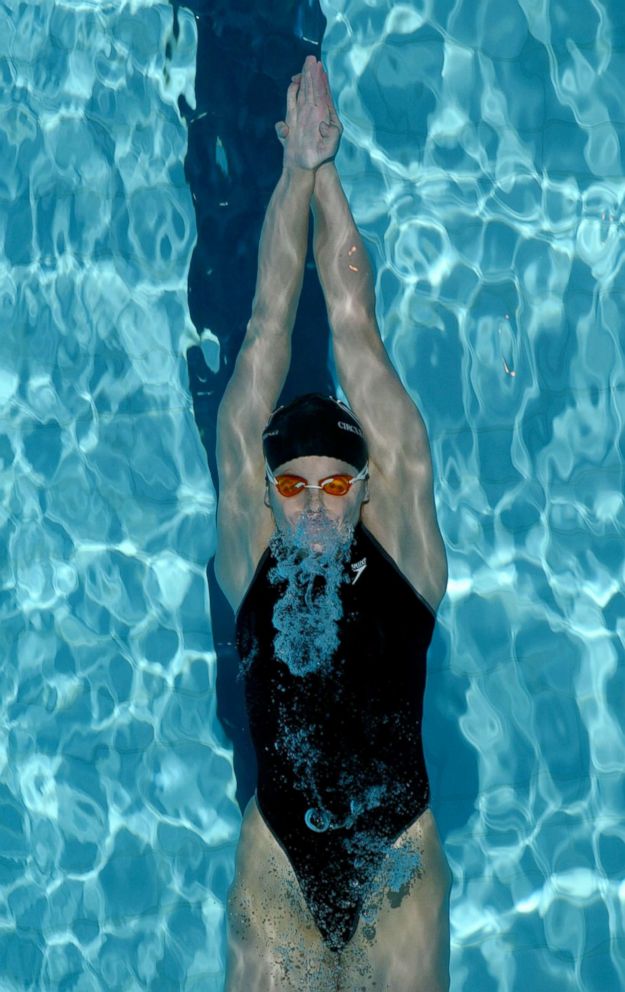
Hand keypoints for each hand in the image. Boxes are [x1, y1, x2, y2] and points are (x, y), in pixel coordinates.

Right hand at [274, 55, 342, 170]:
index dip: (321, 79)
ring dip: (304, 78)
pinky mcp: (293, 119)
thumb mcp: (331, 146)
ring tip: (305, 65)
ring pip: (303, 92)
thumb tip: (323, 123)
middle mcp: (314, 112)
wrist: (306, 166)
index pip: (323, 93)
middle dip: (312, 73)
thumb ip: (331, 134)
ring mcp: (303, 114)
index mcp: (324, 115)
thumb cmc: (320, 157)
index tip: (319, 67)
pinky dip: (292, 91)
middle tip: (311, 58)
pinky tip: (294, 83)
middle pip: (313, 88)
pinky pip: (291, 101)